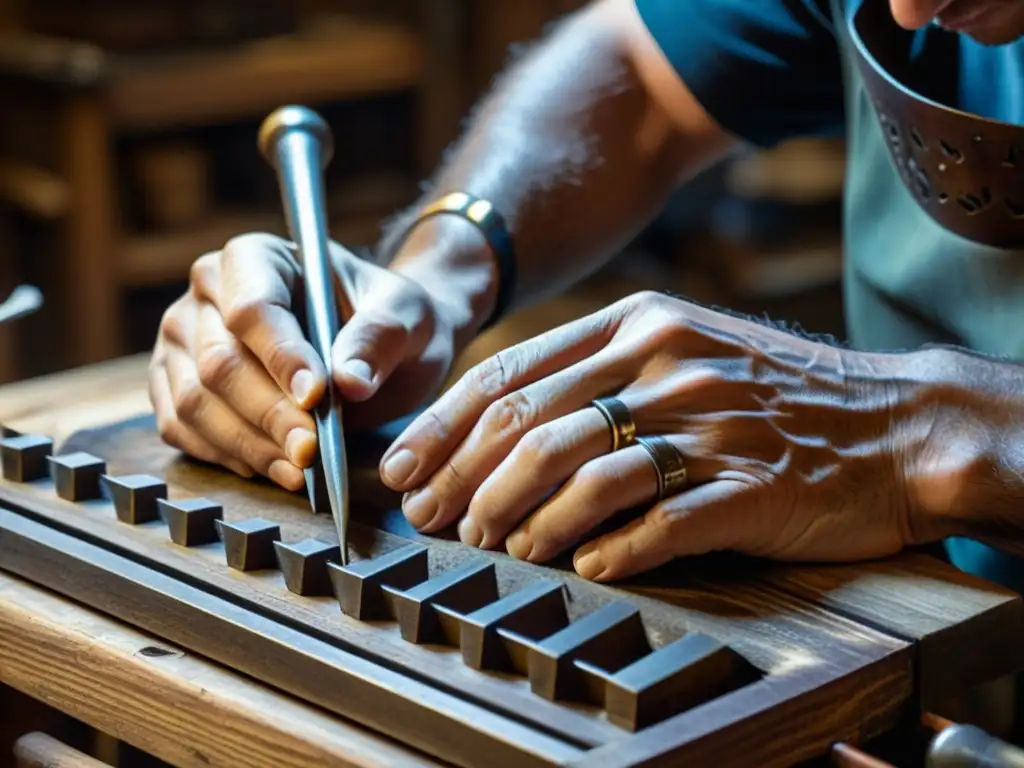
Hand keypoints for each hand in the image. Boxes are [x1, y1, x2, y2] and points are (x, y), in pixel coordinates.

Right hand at [149, 233, 457, 489]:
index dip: (280, 357)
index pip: (252, 307)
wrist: (381, 345)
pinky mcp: (175, 386)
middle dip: (268, 414)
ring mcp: (183, 341)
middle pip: (218, 362)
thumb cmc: (389, 320)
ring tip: (300, 470)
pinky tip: (273, 467)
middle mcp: (207, 292)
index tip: (317, 397)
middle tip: (312, 451)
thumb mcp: (408, 316)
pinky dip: (227, 456)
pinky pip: (182, 429)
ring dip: (249, 444)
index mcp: (257, 256)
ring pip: (195, 402)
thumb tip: (349, 381)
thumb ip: (381, 338)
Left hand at [378, 290, 923, 580]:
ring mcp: (707, 423)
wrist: (890, 423)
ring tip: (497, 545)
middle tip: (433, 519)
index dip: (443, 427)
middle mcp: (664, 362)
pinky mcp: (748, 485)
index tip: (404, 469)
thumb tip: (497, 421)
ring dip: (523, 518)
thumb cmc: (770, 393)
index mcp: (637, 322)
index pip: (509, 373)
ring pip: (581, 472)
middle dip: (465, 479)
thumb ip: (595, 370)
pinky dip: (607, 547)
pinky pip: (657, 521)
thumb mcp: (680, 347)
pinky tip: (581, 563)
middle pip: (530, 424)